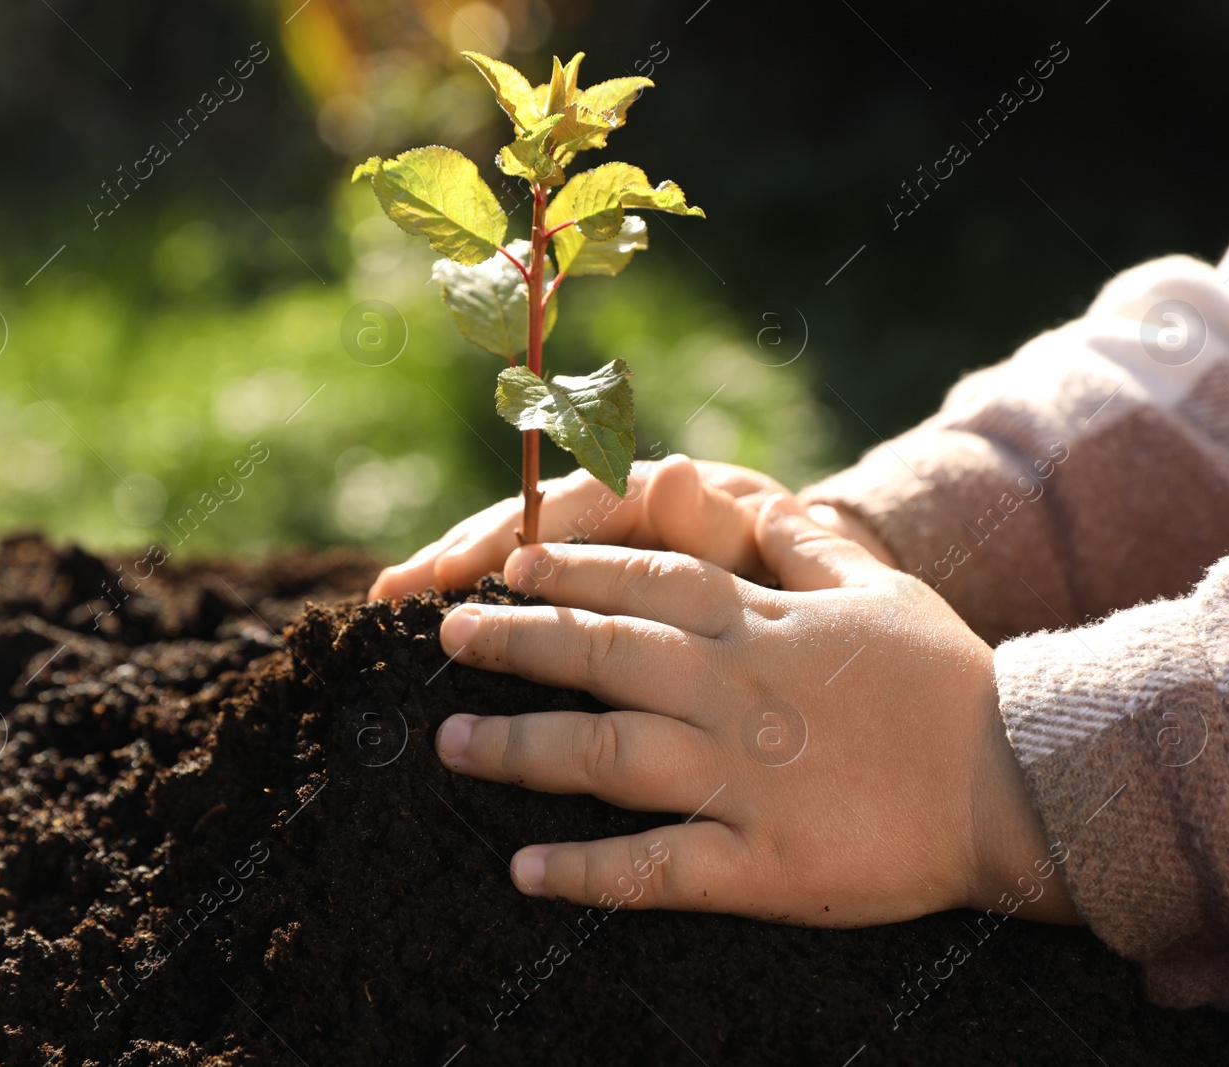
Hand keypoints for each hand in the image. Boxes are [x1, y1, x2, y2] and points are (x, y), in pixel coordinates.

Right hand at [370, 455, 893, 598]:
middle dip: (457, 556)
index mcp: (662, 500)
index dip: (510, 536)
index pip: (569, 506)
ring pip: (519, 562)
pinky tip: (429, 634)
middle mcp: (622, 520)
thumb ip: (717, 525)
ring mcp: (608, 559)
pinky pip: (534, 604)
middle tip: (394, 593)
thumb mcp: (773, 560)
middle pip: (526, 529)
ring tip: (388, 606)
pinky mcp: (599, 603)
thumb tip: (669, 472)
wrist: (840, 626)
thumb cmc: (806, 588)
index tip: (458, 570)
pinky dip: (486, 618)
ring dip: (453, 580)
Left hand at [433, 496, 1074, 926]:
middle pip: (601, 656)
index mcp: (760, 627)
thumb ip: (805, 543)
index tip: (506, 569)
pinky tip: (524, 872)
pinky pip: (654, 869)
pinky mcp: (759, 861)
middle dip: (515, 643)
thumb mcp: (879, 589)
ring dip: (519, 749)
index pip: (643, 583)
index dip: (567, 572)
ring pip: (605, 757)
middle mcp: (734, 693)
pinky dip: (585, 873)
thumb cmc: (951, 681)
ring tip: (453, 746)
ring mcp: (742, 778)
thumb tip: (753, 496)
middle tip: (447, 639)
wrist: (1021, 781)